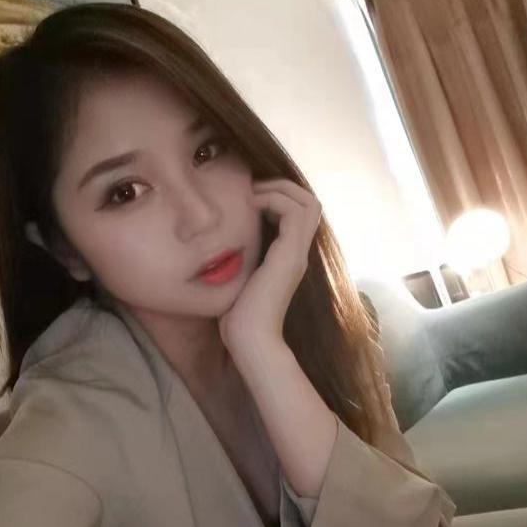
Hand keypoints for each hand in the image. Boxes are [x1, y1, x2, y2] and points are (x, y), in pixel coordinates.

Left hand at [218, 178, 321, 353]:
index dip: (277, 196)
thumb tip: (218, 248)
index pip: (297, 214)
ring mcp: (297, 253)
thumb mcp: (237, 281)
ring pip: (308, 202)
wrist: (249, 340)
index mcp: (287, 258)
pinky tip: (250, 204)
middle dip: (281, 186)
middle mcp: (297, 253)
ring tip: (252, 194)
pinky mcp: (291, 255)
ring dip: (279, 189)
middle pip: (308, 203)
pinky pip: (295, 211)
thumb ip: (238, 262)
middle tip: (251, 189)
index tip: (247, 198)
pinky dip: (274, 198)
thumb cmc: (237, 319)